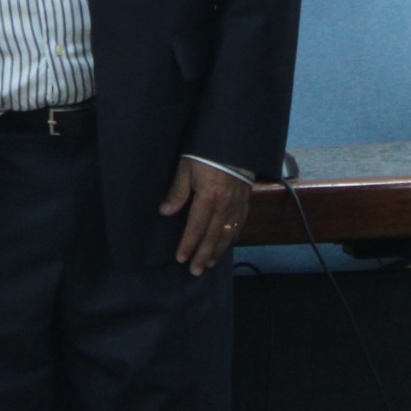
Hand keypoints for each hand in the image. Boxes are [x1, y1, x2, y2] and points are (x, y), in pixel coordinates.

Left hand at [160, 157, 248, 274]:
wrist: (235, 140)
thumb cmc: (206, 151)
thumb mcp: (186, 166)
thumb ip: (177, 191)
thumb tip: (165, 212)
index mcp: (208, 198)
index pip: (196, 228)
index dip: (188, 244)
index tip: (181, 258)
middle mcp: (225, 205)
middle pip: (213, 236)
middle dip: (203, 254)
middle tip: (195, 271)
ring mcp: (238, 204)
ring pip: (227, 233)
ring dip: (218, 250)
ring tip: (208, 263)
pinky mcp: (245, 200)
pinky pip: (240, 223)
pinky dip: (232, 236)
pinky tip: (228, 243)